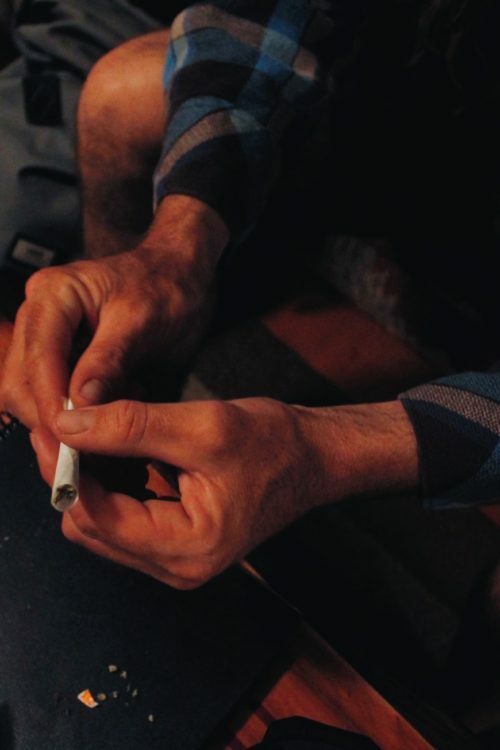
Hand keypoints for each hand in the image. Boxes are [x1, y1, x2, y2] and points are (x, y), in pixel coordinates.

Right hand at [0, 196, 226, 429]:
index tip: (69, 442)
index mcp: (55, 294)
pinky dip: (75, 410)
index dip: (50, 404)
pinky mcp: (60, 354)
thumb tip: (80, 405)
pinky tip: (108, 409)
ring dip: (62, 417)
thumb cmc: (167, 287)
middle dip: (49, 418)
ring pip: (30, 391)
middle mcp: (39, 312)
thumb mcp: (143, 322)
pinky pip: (51, 392)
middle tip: (80, 453)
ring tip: (107, 422)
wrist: (181, 275)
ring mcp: (46, 334)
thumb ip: (109, 362)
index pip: (38, 358)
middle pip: (20, 379)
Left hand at [31, 397, 417, 588]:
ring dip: (88, 479)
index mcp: (187, 547)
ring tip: (90, 431)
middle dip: (71, 476)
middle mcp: (176, 567)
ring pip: (101, 525)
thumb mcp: (203, 427)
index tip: (53, 427)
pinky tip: (114, 451)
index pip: (97, 517)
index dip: (66, 472)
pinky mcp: (175, 545)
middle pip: (90, 527)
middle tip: (67, 424)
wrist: (313, 459)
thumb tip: (69, 426)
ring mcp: (175, 561)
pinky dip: (108, 485)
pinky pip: (121, 521)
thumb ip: (132, 427)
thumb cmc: (275, 444)